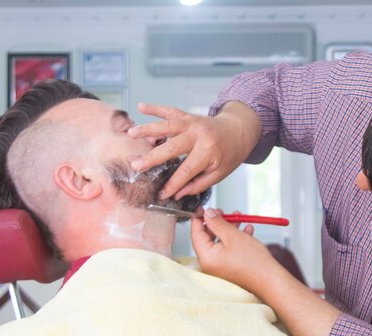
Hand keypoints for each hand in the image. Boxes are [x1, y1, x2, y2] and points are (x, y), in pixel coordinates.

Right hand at [128, 102, 260, 198]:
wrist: (240, 131)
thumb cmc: (229, 154)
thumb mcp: (220, 173)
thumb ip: (199, 184)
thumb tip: (178, 194)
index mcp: (209, 152)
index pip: (187, 171)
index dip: (174, 184)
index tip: (162, 194)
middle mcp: (199, 135)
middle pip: (172, 147)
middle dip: (153, 158)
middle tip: (136, 166)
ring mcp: (193, 123)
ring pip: (168, 126)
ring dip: (148, 129)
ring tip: (131, 134)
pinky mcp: (188, 116)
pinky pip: (170, 110)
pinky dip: (155, 108)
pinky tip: (141, 106)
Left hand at [191, 208, 285, 294]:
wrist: (270, 280)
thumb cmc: (253, 262)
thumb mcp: (233, 236)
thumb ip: (217, 223)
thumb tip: (207, 213)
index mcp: (207, 258)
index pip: (196, 234)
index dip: (199, 218)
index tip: (202, 208)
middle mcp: (211, 264)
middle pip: (208, 237)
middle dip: (217, 222)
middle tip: (222, 212)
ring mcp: (220, 266)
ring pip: (221, 242)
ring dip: (229, 228)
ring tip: (239, 217)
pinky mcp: (230, 267)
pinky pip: (229, 249)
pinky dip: (236, 238)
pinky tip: (247, 230)